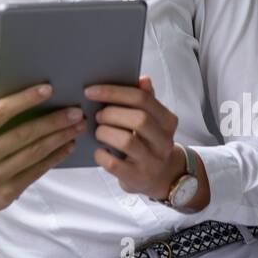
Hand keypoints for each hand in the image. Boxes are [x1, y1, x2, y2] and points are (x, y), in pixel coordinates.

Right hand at [0, 83, 86, 227]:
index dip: (24, 100)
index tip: (47, 89)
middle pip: (22, 134)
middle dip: (52, 121)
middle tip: (75, 111)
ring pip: (33, 153)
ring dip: (59, 138)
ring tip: (78, 126)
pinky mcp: (9, 191)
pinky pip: (37, 170)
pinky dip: (55, 156)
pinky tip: (68, 145)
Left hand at [85, 75, 185, 201]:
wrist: (162, 177)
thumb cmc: (149, 141)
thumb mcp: (153, 120)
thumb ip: (146, 100)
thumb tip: (143, 79)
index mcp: (167, 120)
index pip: (143, 99)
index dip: (114, 92)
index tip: (90, 91)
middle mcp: (164, 141)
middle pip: (139, 119)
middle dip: (111, 113)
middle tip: (97, 115)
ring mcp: (153, 161)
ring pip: (127, 141)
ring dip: (105, 132)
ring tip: (98, 131)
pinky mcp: (138, 178)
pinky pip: (114, 165)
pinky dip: (101, 155)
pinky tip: (99, 151)